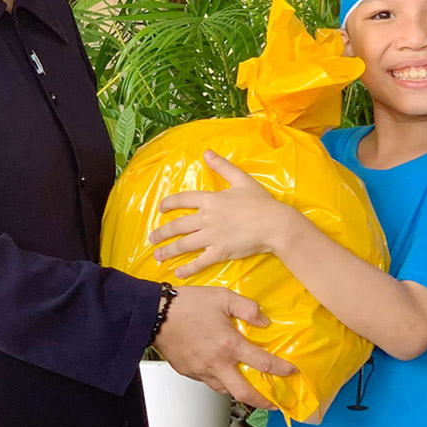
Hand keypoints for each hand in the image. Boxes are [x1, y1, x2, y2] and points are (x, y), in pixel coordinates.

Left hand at [149, 150, 292, 277]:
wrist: (275, 224)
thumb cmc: (261, 201)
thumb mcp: (242, 179)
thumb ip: (223, 166)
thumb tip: (207, 153)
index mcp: (211, 200)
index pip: (183, 199)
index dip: (169, 203)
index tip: (161, 208)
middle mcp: (206, 218)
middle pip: (178, 226)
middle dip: (162, 232)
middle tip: (152, 238)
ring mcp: (211, 237)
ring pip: (184, 244)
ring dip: (168, 251)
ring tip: (157, 255)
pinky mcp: (219, 252)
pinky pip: (199, 262)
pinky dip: (188, 268)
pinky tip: (178, 273)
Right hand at [152, 284, 295, 408]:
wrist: (155, 314)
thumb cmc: (187, 304)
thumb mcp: (222, 297)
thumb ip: (246, 307)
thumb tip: (263, 320)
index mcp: (229, 345)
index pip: (263, 363)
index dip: (281, 369)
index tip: (291, 371)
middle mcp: (217, 363)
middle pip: (244, 392)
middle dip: (262, 401)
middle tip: (272, 403)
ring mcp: (201, 371)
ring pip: (224, 390)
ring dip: (239, 392)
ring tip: (247, 389)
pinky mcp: (188, 372)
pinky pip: (207, 382)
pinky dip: (219, 381)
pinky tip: (221, 373)